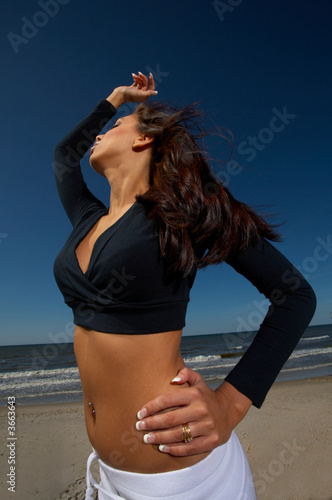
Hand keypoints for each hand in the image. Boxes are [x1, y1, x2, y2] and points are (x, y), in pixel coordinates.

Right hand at [107, 72, 157, 108]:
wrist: (119, 95)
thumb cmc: (129, 95)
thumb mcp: (139, 94)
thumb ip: (148, 93)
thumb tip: (156, 92)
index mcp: (144, 96)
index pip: (151, 88)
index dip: (151, 81)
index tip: (150, 75)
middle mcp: (141, 94)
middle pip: (145, 84)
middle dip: (143, 78)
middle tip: (139, 73)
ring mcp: (137, 91)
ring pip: (141, 82)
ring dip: (138, 77)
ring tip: (134, 75)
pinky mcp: (132, 88)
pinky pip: (136, 82)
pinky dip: (135, 78)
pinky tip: (133, 76)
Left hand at [135, 367, 251, 456]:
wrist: (229, 411)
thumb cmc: (206, 396)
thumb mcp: (198, 380)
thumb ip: (186, 374)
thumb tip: (173, 379)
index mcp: (196, 394)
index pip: (168, 399)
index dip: (152, 406)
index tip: (141, 413)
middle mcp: (202, 410)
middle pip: (171, 419)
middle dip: (152, 424)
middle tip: (139, 427)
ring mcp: (207, 426)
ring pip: (178, 435)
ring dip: (160, 438)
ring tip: (147, 438)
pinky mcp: (211, 441)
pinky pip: (189, 448)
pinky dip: (174, 449)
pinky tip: (163, 447)